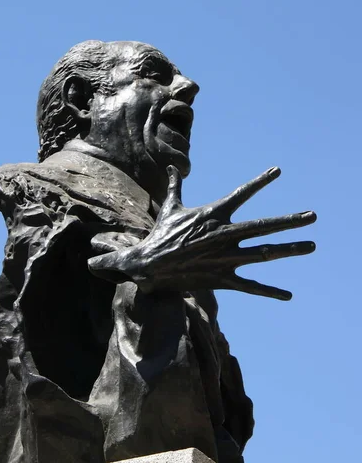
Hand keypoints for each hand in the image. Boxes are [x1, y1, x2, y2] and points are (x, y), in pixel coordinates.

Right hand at [88, 166, 315, 299]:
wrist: (150, 266)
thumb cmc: (162, 234)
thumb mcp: (170, 207)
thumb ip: (176, 186)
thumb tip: (173, 166)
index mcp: (213, 215)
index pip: (241, 194)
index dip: (260, 182)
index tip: (278, 170)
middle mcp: (224, 235)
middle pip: (263, 227)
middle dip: (290, 221)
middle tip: (313, 216)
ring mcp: (226, 258)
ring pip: (264, 254)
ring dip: (289, 250)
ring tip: (312, 245)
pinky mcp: (222, 278)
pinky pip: (250, 286)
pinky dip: (269, 291)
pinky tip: (288, 296)